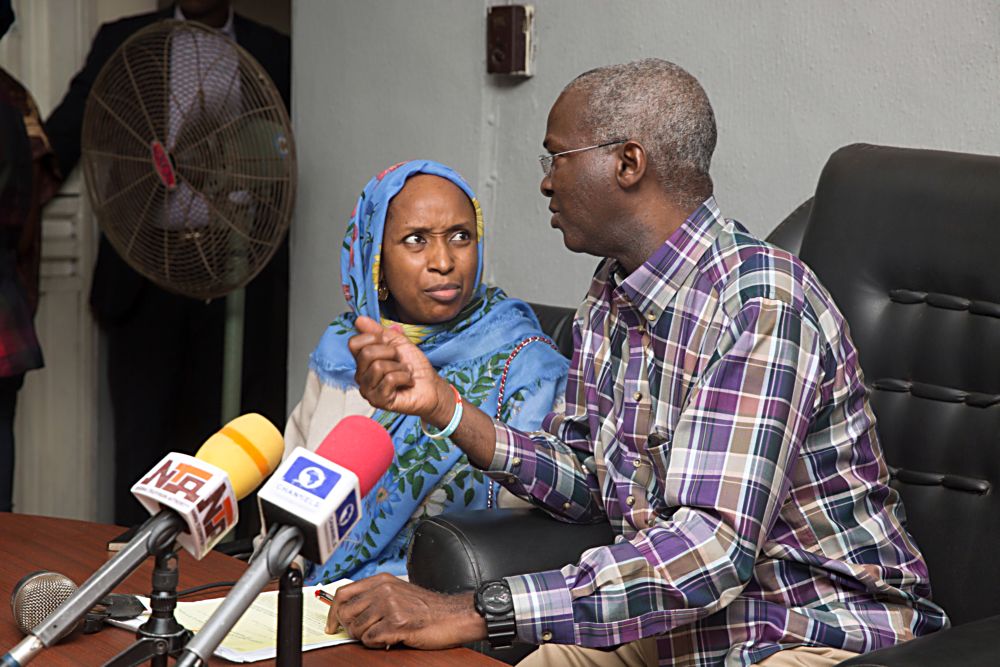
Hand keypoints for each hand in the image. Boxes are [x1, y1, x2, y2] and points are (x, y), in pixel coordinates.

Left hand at [325, 573, 486, 649]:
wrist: (453, 615)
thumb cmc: (428, 608)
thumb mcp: (399, 592)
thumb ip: (376, 596)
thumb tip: (349, 611)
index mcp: (382, 580)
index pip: (343, 593)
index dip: (333, 611)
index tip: (332, 624)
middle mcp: (384, 589)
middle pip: (346, 613)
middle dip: (350, 628)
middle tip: (364, 634)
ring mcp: (390, 606)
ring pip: (357, 628)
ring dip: (366, 637)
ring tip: (382, 635)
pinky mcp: (396, 623)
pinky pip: (371, 639)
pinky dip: (377, 644)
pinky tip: (389, 639)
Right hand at [348, 316, 453, 423]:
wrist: (431, 385)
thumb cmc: (415, 366)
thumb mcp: (398, 342)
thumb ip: (378, 331)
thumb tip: (359, 319)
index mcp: (363, 361)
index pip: (354, 343)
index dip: (374, 338)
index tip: (390, 346)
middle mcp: (361, 376)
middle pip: (367, 353)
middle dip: (391, 353)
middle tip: (400, 361)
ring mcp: (368, 390)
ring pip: (378, 366)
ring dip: (400, 367)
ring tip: (405, 373)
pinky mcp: (378, 401)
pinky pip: (389, 379)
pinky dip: (404, 377)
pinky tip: (407, 383)